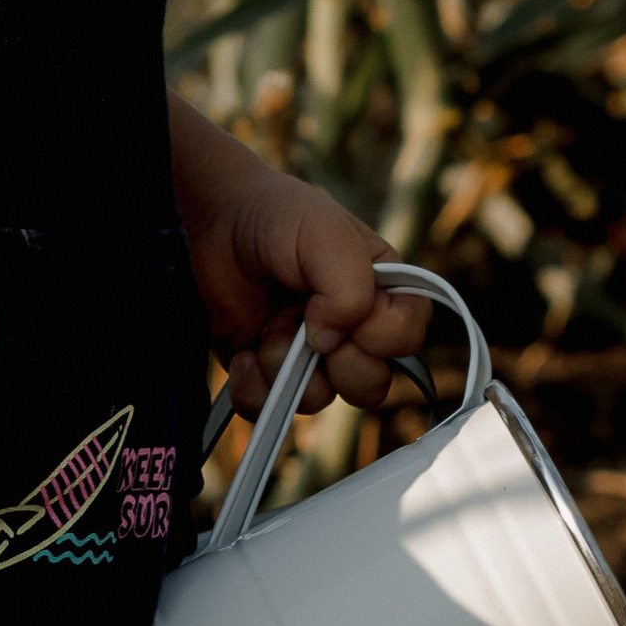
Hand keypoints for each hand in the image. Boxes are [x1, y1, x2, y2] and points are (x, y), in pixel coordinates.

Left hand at [170, 100, 427, 424]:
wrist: (218, 220)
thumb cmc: (280, 217)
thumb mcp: (326, 234)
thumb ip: (348, 288)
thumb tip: (330, 343)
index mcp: (383, 294)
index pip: (407, 340)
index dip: (379, 336)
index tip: (346, 309)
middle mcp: (352, 332)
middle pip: (372, 386)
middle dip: (336, 363)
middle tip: (306, 326)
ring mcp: (309, 356)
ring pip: (318, 400)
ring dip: (286, 367)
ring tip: (268, 327)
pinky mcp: (267, 371)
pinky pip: (269, 408)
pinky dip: (254, 389)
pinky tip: (244, 354)